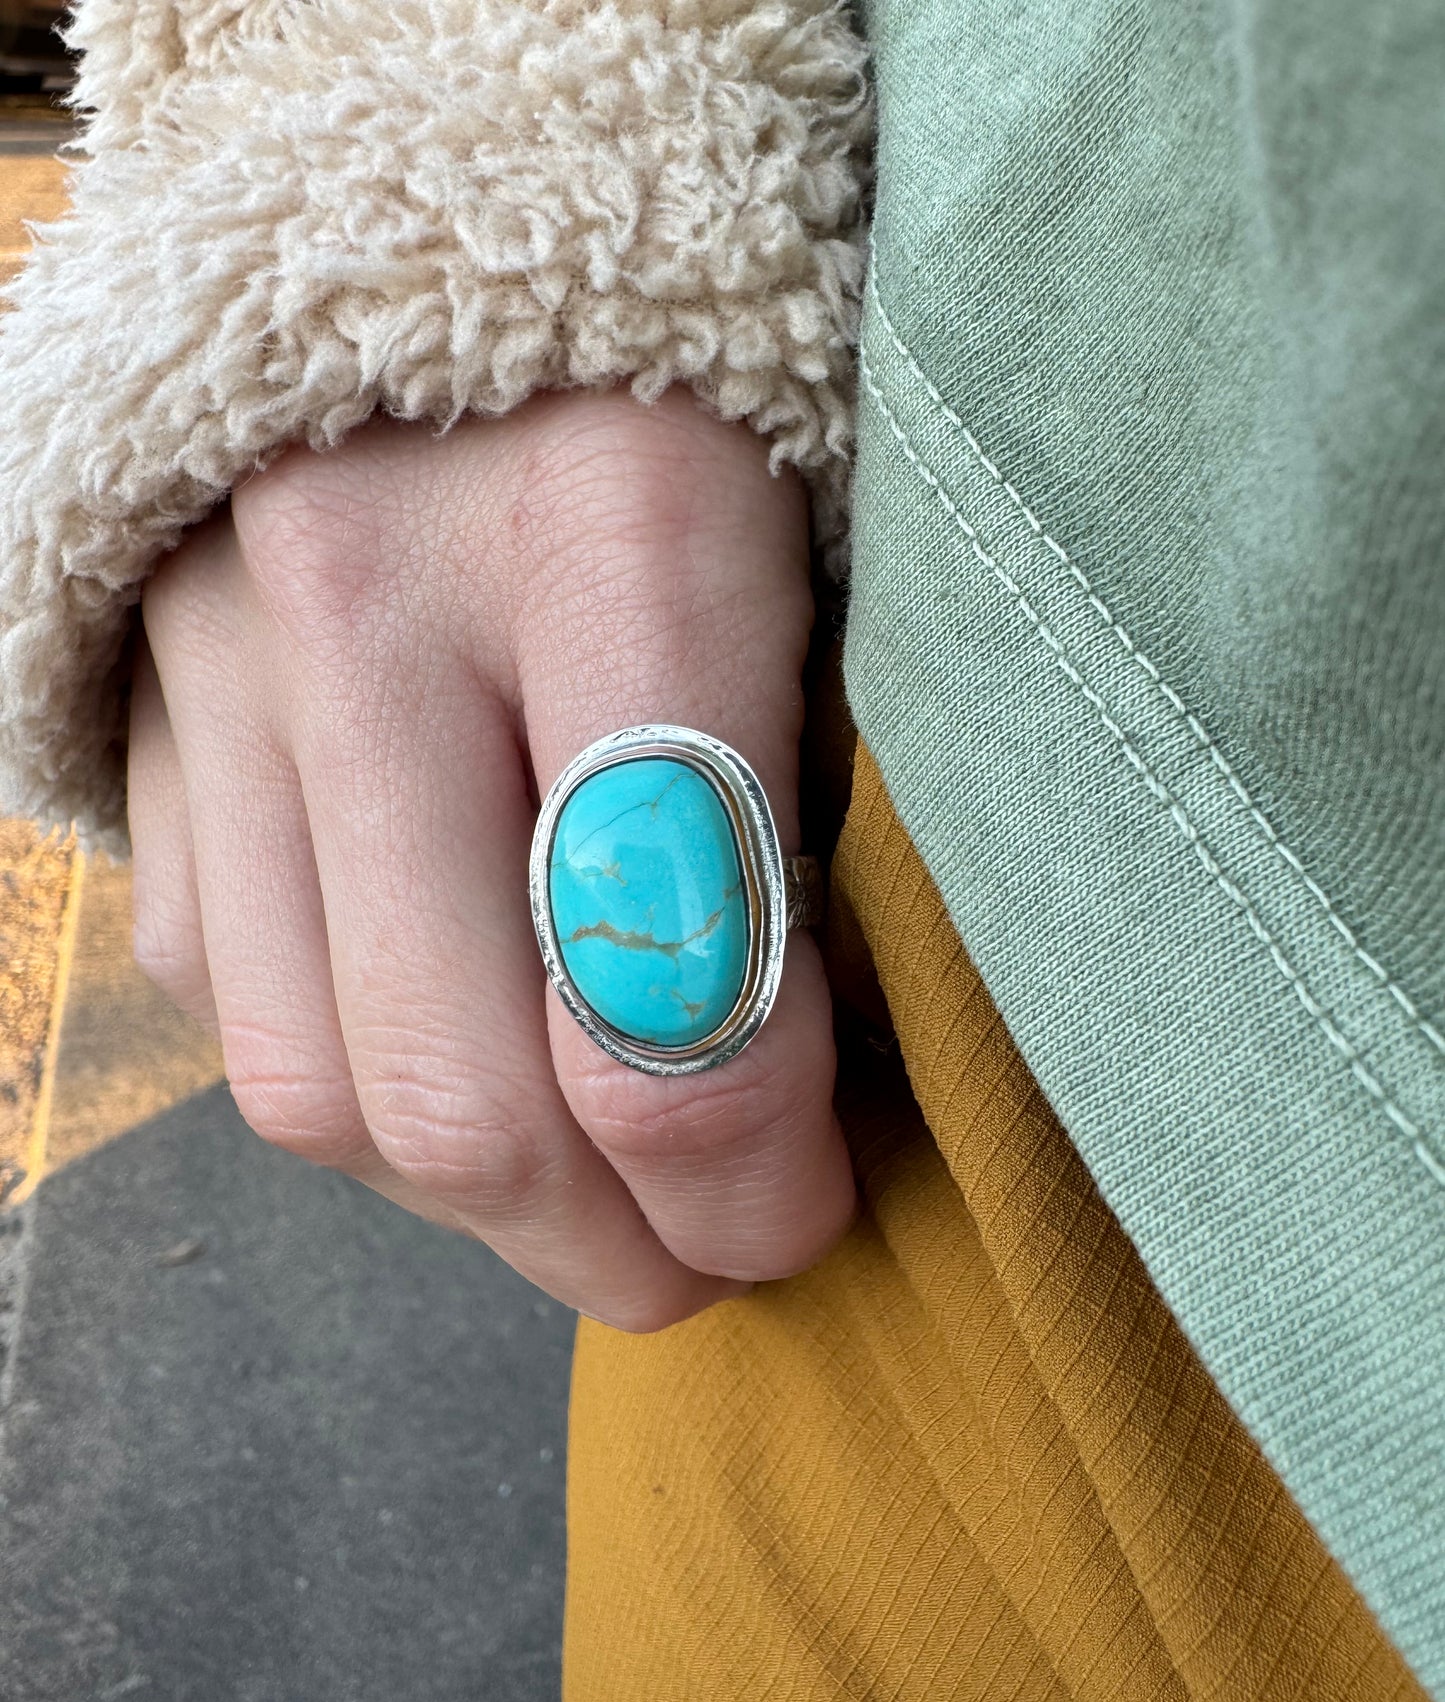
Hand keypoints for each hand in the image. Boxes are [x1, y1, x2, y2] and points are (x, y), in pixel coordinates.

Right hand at [128, 385, 856, 1330]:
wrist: (454, 220)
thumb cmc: (703, 393)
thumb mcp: (824, 551)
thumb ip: (806, 818)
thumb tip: (799, 1104)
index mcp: (617, 521)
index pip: (664, 977)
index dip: (749, 1174)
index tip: (807, 1207)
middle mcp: (371, 596)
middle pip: (462, 1089)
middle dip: (610, 1247)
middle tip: (710, 1259)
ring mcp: (221, 659)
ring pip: (315, 1091)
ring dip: (472, 1206)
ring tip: (589, 1190)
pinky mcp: (144, 715)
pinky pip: (224, 1001)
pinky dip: (352, 1085)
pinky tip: (460, 1038)